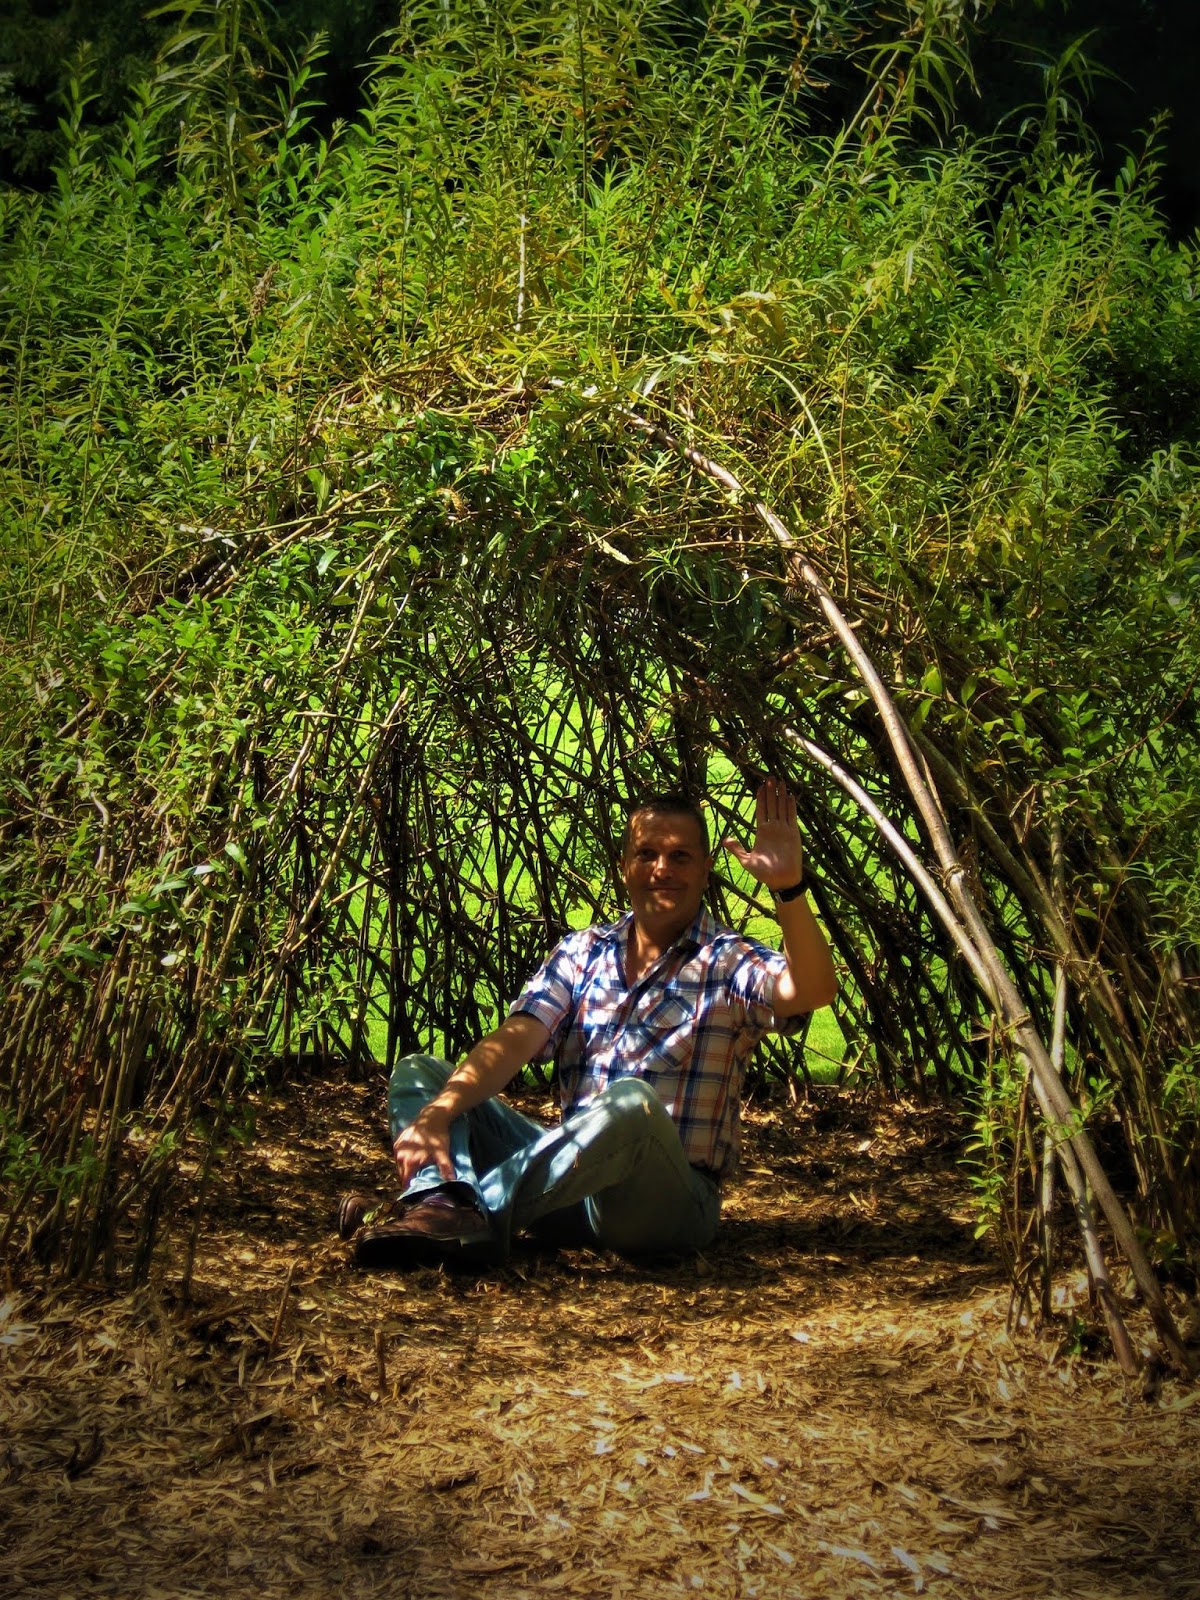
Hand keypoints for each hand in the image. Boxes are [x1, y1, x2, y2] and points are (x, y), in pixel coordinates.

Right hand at [392, 1105, 455, 1188]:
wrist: (432, 1116)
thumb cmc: (438, 1136)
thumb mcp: (443, 1153)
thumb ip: (445, 1168)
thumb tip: (452, 1181)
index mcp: (409, 1162)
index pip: (405, 1181)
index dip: (410, 1187)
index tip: (416, 1188)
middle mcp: (400, 1156)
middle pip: (402, 1174)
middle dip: (409, 1177)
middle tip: (418, 1178)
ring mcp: (398, 1148)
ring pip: (400, 1164)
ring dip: (406, 1167)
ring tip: (416, 1168)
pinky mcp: (398, 1141)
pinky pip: (399, 1155)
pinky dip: (404, 1158)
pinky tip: (413, 1156)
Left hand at [722, 777, 804, 891]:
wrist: (781, 880)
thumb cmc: (764, 873)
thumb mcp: (746, 860)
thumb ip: (737, 849)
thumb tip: (724, 840)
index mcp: (761, 832)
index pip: (761, 811)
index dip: (761, 798)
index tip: (759, 786)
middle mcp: (773, 828)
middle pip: (771, 805)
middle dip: (770, 792)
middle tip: (770, 777)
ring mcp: (783, 830)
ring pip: (782, 807)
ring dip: (781, 795)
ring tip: (780, 781)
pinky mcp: (793, 833)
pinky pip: (791, 817)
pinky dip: (791, 806)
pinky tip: (790, 795)